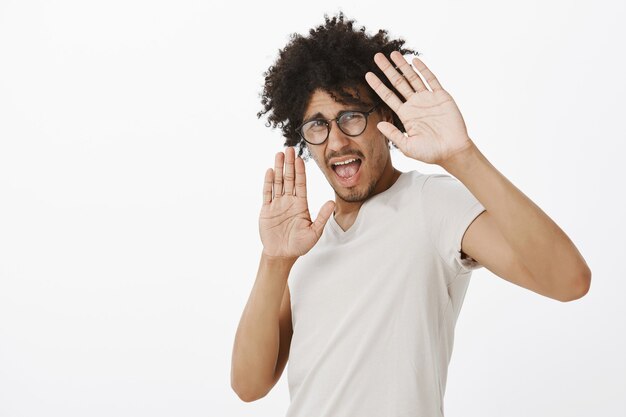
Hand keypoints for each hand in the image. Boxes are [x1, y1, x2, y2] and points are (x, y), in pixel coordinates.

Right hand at [259, 147, 334, 259]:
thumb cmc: (299, 245)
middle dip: (289, 164)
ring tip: (279, 154)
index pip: (301, 184)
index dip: (300, 171)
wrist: (282, 255)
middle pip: (289, 179)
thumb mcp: (314, 232)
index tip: (301, 159)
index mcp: (301, 204)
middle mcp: (289, 201)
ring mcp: (277, 204)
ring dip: (278, 168)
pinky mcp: (266, 210)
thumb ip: (322, 217)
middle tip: (289, 148)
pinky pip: (267, 194)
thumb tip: (332, 203)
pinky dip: (268, 183)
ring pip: (277, 182)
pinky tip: (269, 171)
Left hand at [365, 51, 474, 165]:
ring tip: (393, 53)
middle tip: (377, 56)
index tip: (368, 75)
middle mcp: (415, 104)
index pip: (388, 96)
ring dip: (403, 66)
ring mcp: (428, 99)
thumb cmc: (430, 152)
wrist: (452, 151)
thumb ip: (393, 135)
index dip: (378, 85)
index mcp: (405, 115)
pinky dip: (423, 70)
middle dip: (387, 70)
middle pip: (398, 83)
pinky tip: (415, 61)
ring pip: (412, 78)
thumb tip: (378, 125)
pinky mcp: (441, 96)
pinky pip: (431, 80)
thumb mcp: (407, 146)